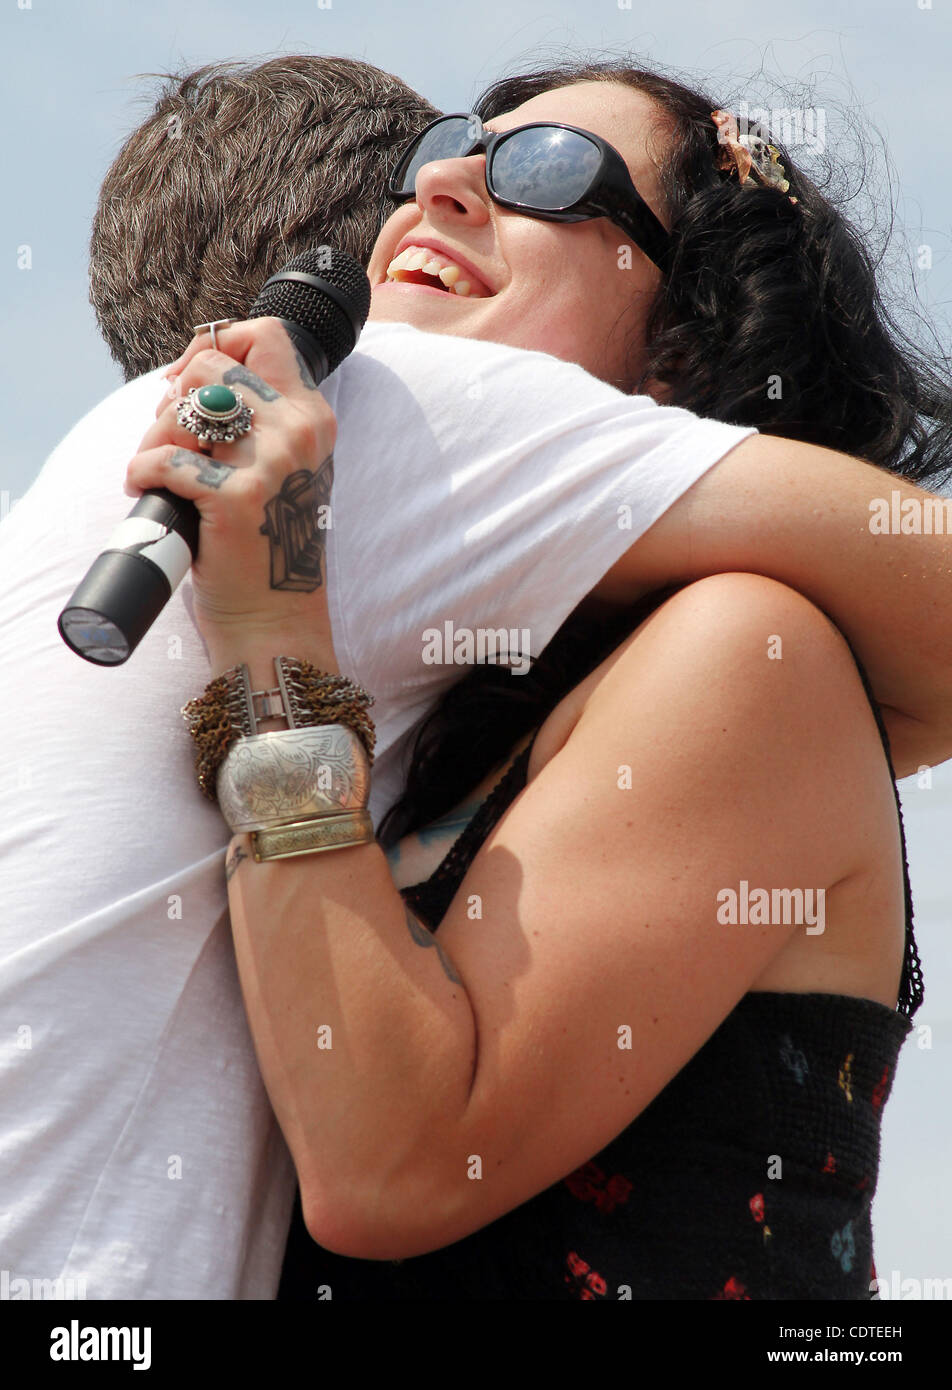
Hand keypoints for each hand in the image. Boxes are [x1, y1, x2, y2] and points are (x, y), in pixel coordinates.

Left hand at [125, 318, 337, 670]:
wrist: (273, 616)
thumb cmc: (266, 542)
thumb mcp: (280, 468)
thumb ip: (255, 419)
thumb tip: (187, 379)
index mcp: (312, 418)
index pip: (265, 337)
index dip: (217, 343)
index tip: (189, 379)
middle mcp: (297, 431)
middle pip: (212, 365)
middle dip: (174, 398)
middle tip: (169, 439)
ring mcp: (269, 463)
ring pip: (183, 407)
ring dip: (155, 435)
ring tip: (157, 470)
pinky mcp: (234, 496)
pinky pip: (163, 460)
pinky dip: (142, 473)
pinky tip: (148, 492)